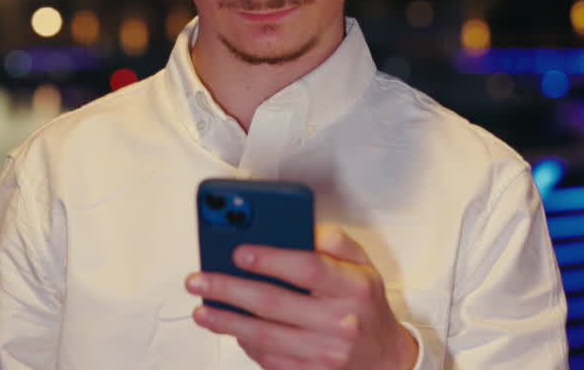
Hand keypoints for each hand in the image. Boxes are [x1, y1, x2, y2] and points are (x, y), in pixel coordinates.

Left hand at [185, 225, 418, 369]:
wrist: (384, 358)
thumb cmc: (364, 304)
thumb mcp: (363, 264)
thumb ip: (334, 241)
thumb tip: (300, 227)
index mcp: (353, 286)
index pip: (307, 268)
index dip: (269, 259)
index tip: (238, 252)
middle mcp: (340, 321)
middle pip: (274, 303)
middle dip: (229, 289)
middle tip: (199, 280)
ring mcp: (325, 352)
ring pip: (264, 335)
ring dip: (226, 322)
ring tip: (202, 309)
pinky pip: (269, 359)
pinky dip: (245, 343)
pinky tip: (229, 329)